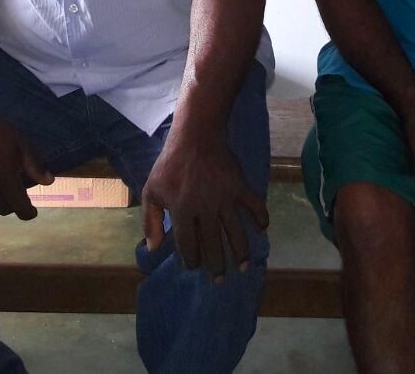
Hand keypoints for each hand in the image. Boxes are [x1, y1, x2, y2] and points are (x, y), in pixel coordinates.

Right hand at [0, 101, 51, 218]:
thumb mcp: (20, 143)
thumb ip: (34, 165)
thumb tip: (49, 182)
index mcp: (4, 176)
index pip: (19, 206)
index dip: (28, 212)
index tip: (32, 211)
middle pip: (4, 209)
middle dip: (13, 204)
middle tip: (17, 194)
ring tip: (1, 190)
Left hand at [142, 132, 267, 280]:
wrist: (196, 135)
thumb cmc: (170, 165)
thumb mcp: (152, 190)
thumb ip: (151, 220)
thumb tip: (153, 249)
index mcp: (182, 209)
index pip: (188, 244)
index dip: (191, 260)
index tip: (194, 267)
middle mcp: (205, 207)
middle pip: (214, 244)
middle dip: (217, 265)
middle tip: (220, 279)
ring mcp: (225, 197)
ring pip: (236, 231)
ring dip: (241, 251)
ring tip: (243, 266)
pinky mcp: (240, 186)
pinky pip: (255, 206)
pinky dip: (261, 218)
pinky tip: (263, 230)